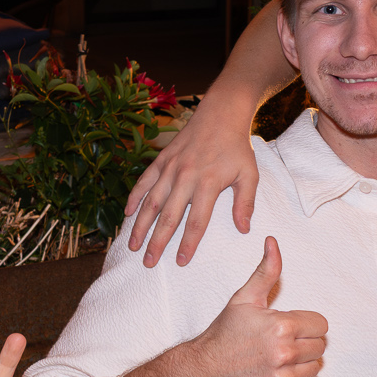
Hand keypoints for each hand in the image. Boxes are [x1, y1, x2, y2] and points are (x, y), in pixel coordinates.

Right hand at [124, 90, 260, 267]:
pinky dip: (135, 197)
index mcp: (208, 184)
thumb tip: (244, 229)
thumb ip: (245, 202)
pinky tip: (127, 213)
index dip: (188, 244)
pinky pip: (144, 181)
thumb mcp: (249, 174)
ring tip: (132, 245)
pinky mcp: (162, 159)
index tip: (181, 262)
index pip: (196, 222)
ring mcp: (171, 168)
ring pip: (151, 201)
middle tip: (149, 263)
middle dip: (157, 242)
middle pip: (168, 217)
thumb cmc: (237, 148)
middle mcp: (185, 177)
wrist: (221, 114)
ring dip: (140, 225)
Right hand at [176, 236, 325, 376]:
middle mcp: (284, 354)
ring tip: (277, 361)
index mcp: (282, 326)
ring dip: (301, 366)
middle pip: (320, 348)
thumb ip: (266, 272)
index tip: (289, 328)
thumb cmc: (222, 336)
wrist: (199, 374)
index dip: (306, 325)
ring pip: (315, 370)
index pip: (321, 326)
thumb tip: (273, 243)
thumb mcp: (243, 299)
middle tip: (281, 345)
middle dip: (304, 345)